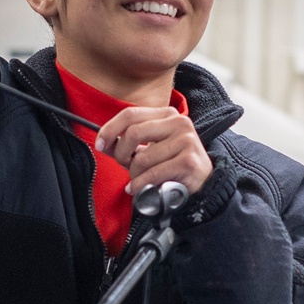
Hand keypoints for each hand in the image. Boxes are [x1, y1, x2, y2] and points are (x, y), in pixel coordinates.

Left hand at [95, 106, 212, 196]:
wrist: (204, 183)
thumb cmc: (172, 164)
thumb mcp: (150, 148)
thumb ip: (127, 143)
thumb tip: (103, 142)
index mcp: (167, 114)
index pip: (130, 114)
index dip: (110, 129)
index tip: (100, 144)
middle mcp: (179, 122)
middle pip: (133, 133)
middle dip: (121, 153)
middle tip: (123, 165)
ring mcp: (186, 140)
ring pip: (142, 158)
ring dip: (133, 175)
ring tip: (138, 180)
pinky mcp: (188, 160)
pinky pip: (152, 173)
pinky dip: (140, 185)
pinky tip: (139, 189)